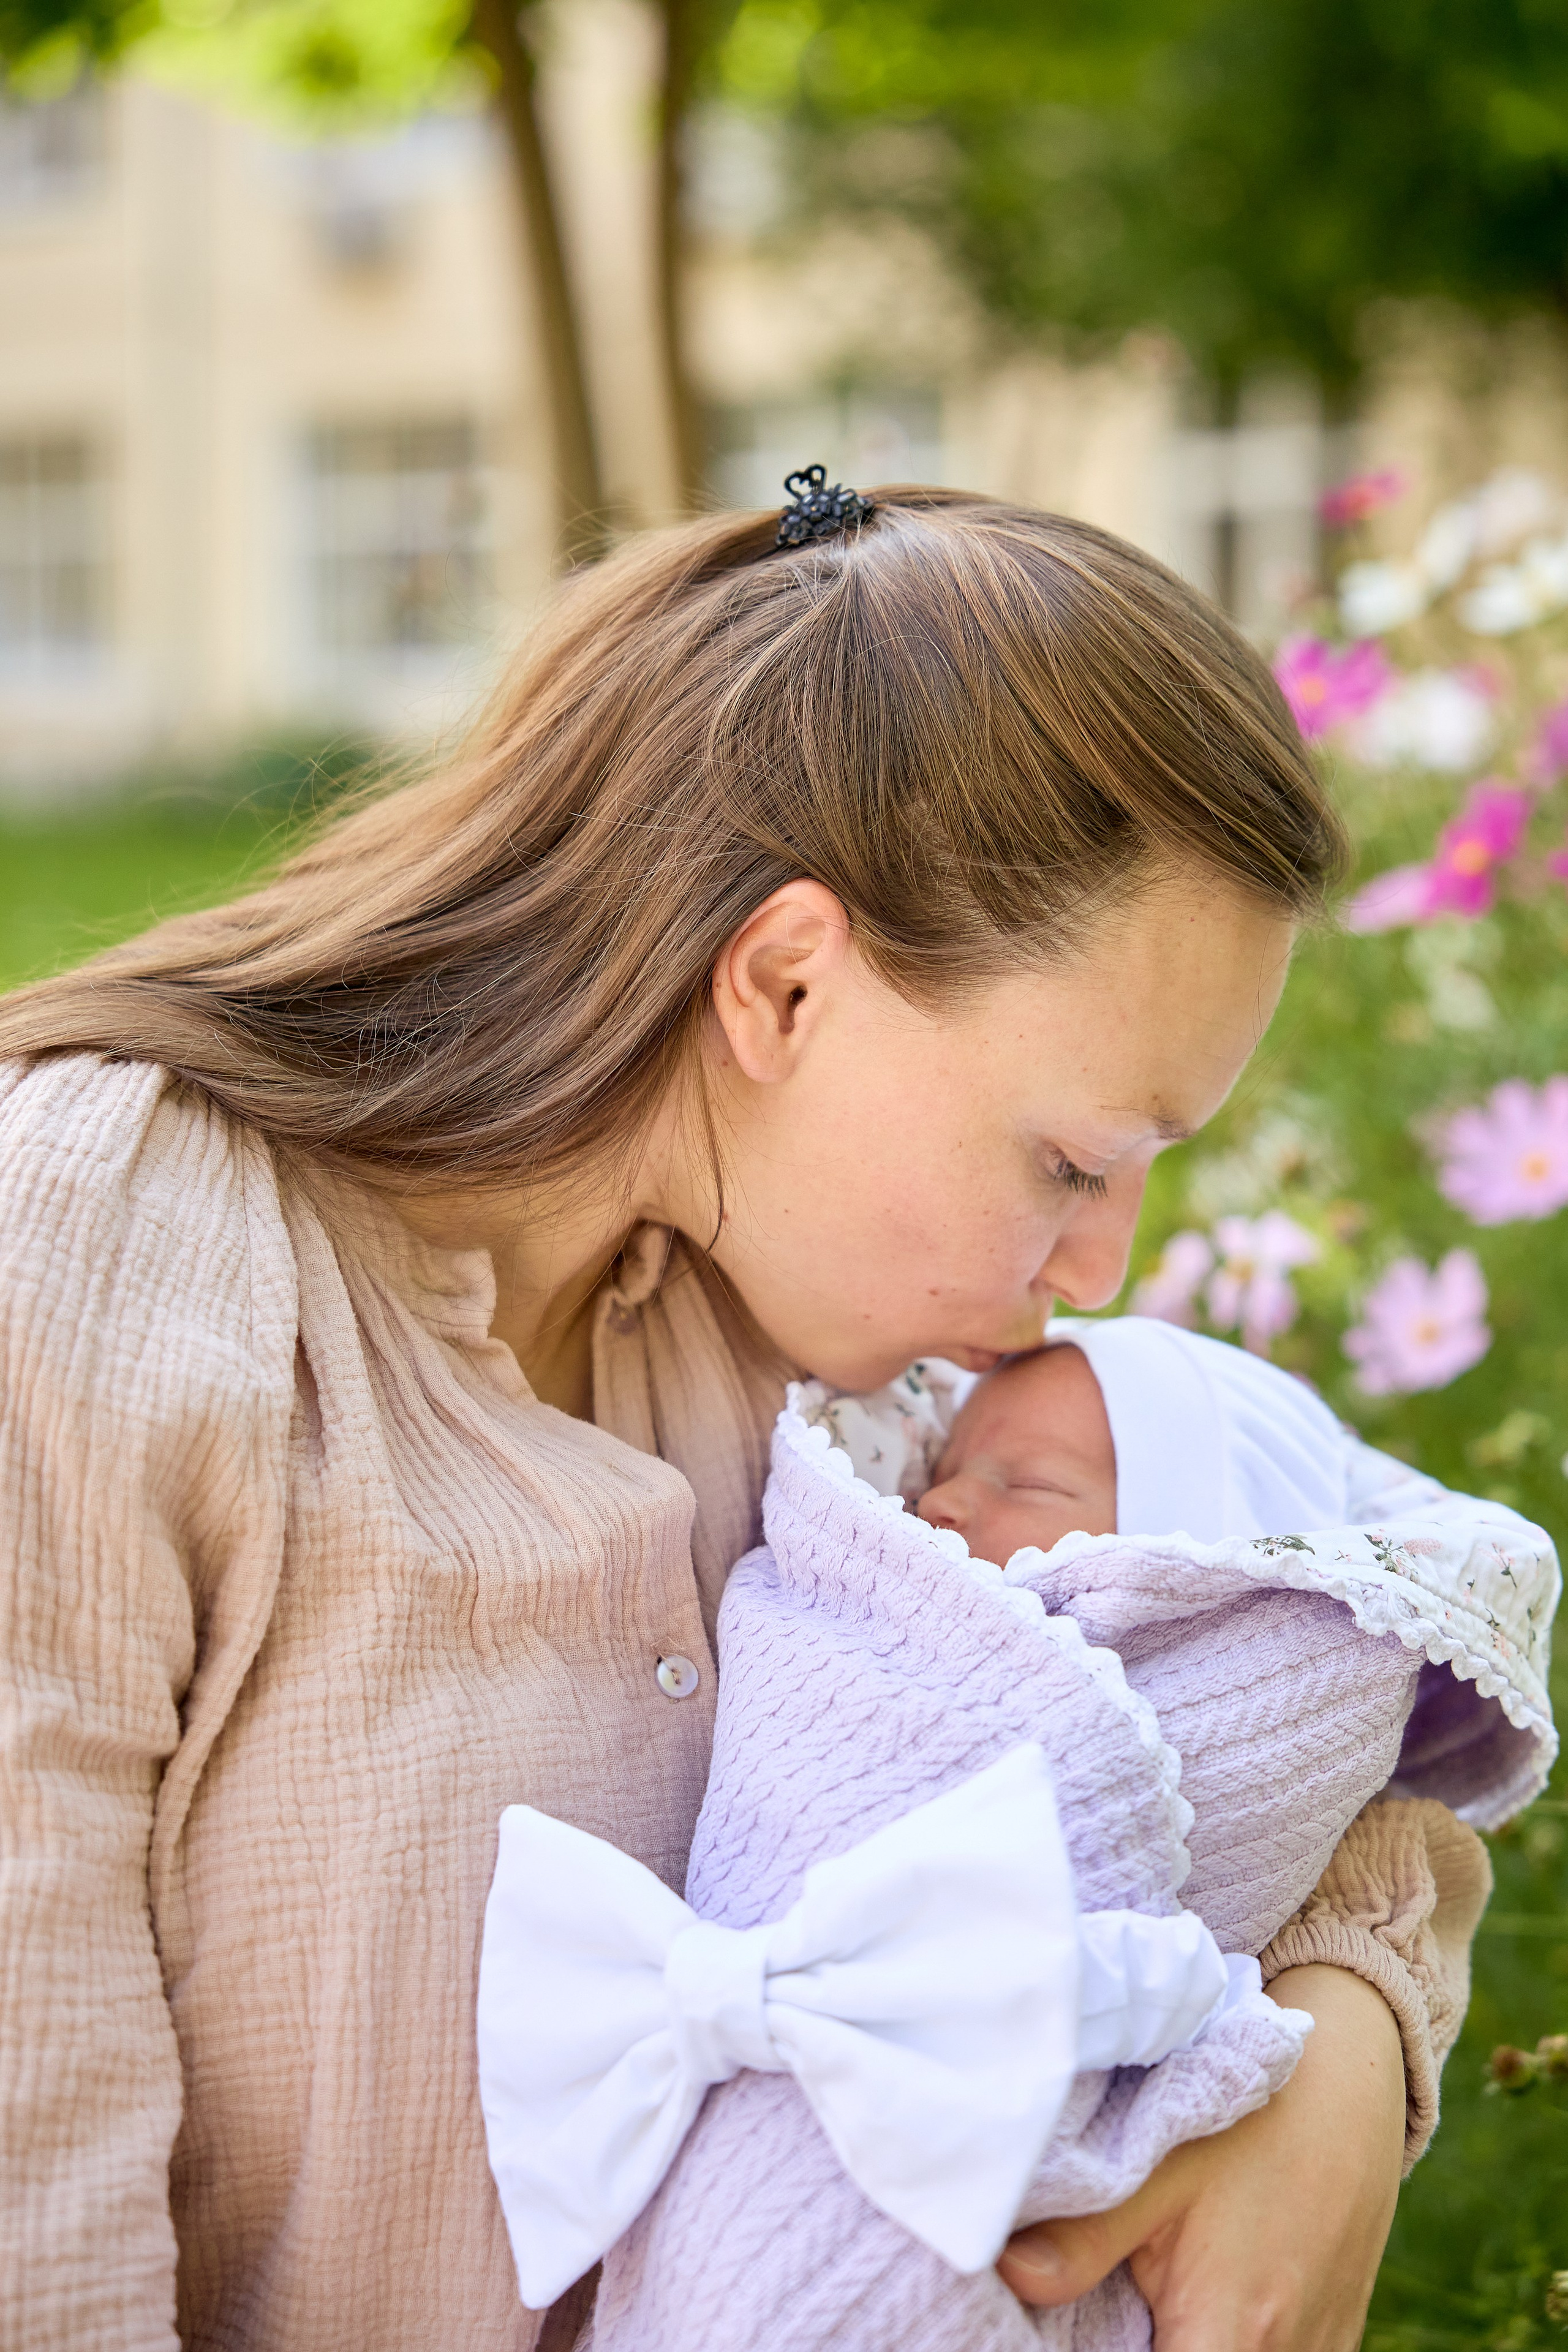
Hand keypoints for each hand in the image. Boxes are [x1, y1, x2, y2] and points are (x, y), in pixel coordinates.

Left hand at [998, 1964, 1405, 2351]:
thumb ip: (1080, 2237)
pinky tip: (1191, 2304)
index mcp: (1230, 2331)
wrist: (1348, 2084)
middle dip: (1136, 2349)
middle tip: (1103, 2312)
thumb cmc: (1247, 2122)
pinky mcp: (1335, 2338)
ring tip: (1146, 2303)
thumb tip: (1004, 2274)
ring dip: (1184, 2341)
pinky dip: (1226, 2338)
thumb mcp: (1156, 2166)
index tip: (1081, 2334)